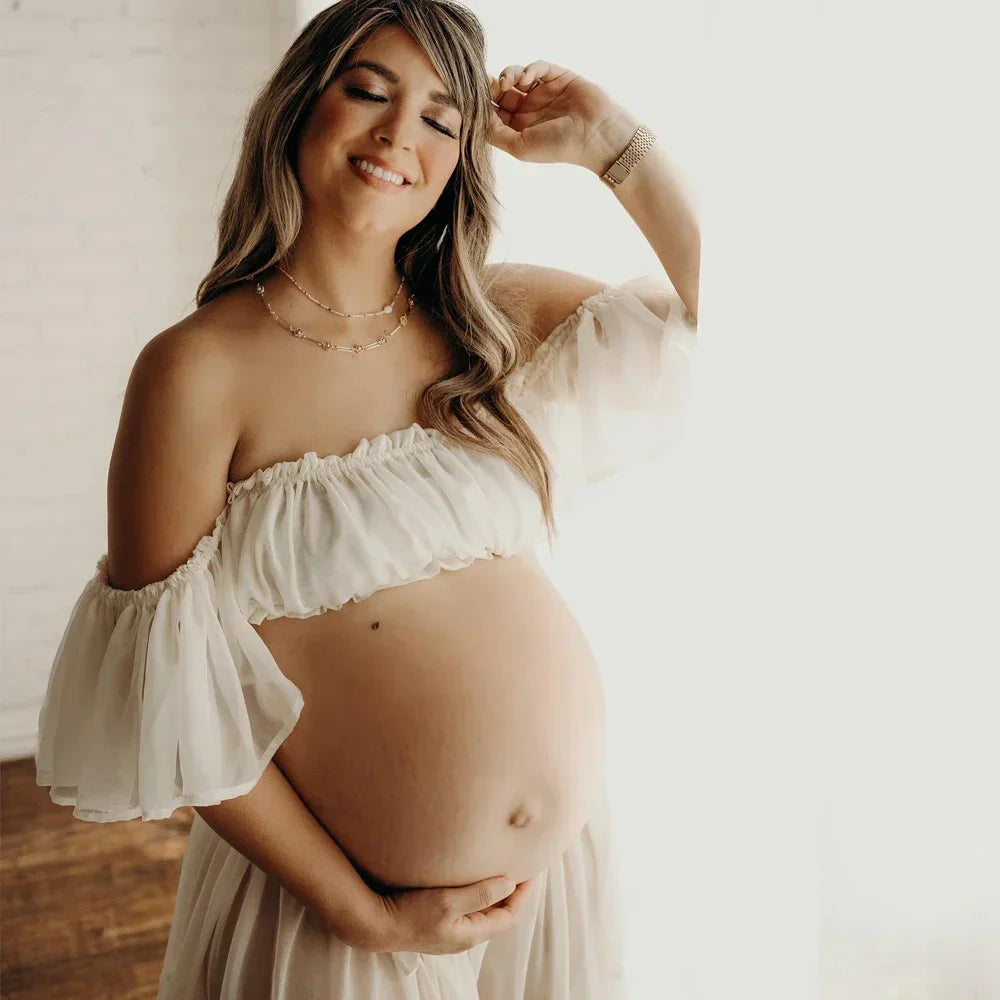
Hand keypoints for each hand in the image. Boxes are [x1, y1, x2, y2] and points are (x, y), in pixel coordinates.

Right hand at [356, 873, 538, 954]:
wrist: (374, 923)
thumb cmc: (409, 914)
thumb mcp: (447, 902)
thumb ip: (480, 894)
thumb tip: (509, 884)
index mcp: (471, 934)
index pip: (510, 916)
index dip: (524, 894)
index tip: (532, 870)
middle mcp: (464, 934)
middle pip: (499, 912)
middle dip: (513, 890)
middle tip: (521, 865)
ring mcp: (451, 928)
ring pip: (483, 908)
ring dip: (495, 889)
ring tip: (502, 865)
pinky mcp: (438, 919)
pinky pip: (467, 905)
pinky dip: (478, 889)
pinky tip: (473, 873)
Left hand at [488, 60, 638, 173]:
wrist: (596, 135)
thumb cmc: (559, 147)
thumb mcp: (519, 147)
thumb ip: (495, 134)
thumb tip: (476, 118)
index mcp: (519, 129)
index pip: (493, 112)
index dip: (482, 104)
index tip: (474, 100)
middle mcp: (529, 110)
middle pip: (501, 92)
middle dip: (492, 86)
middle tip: (490, 86)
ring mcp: (543, 93)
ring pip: (516, 76)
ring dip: (508, 74)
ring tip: (509, 82)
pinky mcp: (557, 77)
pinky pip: (537, 66)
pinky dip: (528, 68)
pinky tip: (526, 79)